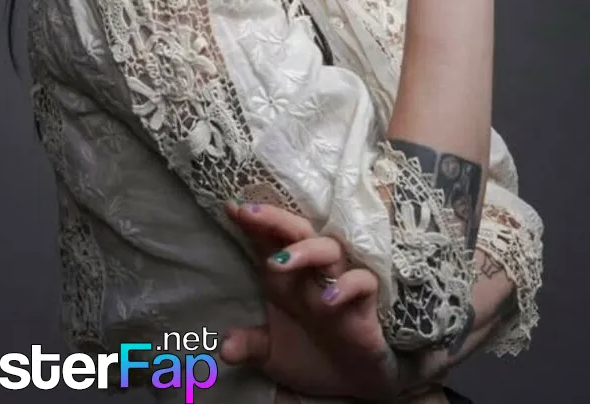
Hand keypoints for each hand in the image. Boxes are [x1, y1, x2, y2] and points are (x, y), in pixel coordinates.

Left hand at [221, 201, 399, 399]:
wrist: (351, 383)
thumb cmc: (309, 354)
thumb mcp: (272, 353)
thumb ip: (250, 345)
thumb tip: (224, 349)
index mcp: (285, 279)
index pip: (268, 241)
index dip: (252, 223)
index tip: (230, 207)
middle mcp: (310, 274)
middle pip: (297, 232)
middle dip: (274, 219)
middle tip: (249, 212)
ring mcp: (338, 284)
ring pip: (329, 249)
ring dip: (304, 251)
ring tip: (277, 263)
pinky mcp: (364, 304)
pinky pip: (363, 282)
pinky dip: (347, 285)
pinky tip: (328, 299)